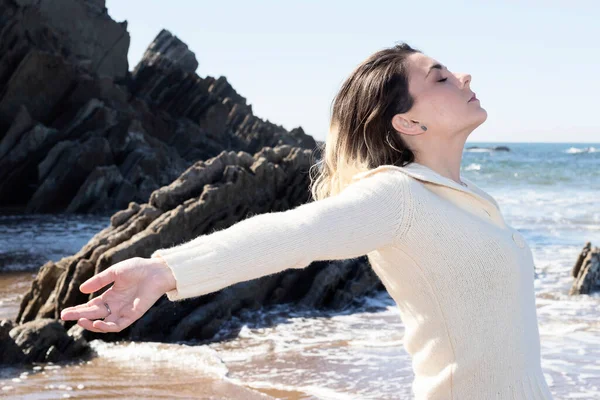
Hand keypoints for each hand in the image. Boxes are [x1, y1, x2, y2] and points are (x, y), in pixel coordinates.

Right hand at [60, 256, 176, 332]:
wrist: (157, 270)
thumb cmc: (138, 268)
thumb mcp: (114, 272)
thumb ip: (99, 281)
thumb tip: (82, 290)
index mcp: (111, 296)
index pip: (91, 306)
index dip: (79, 309)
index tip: (65, 312)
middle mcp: (116, 306)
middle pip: (94, 315)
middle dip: (79, 316)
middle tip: (64, 316)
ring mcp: (124, 311)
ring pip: (104, 324)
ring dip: (92, 324)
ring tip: (80, 321)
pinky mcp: (133, 315)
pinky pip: (118, 325)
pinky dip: (107, 327)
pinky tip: (98, 323)